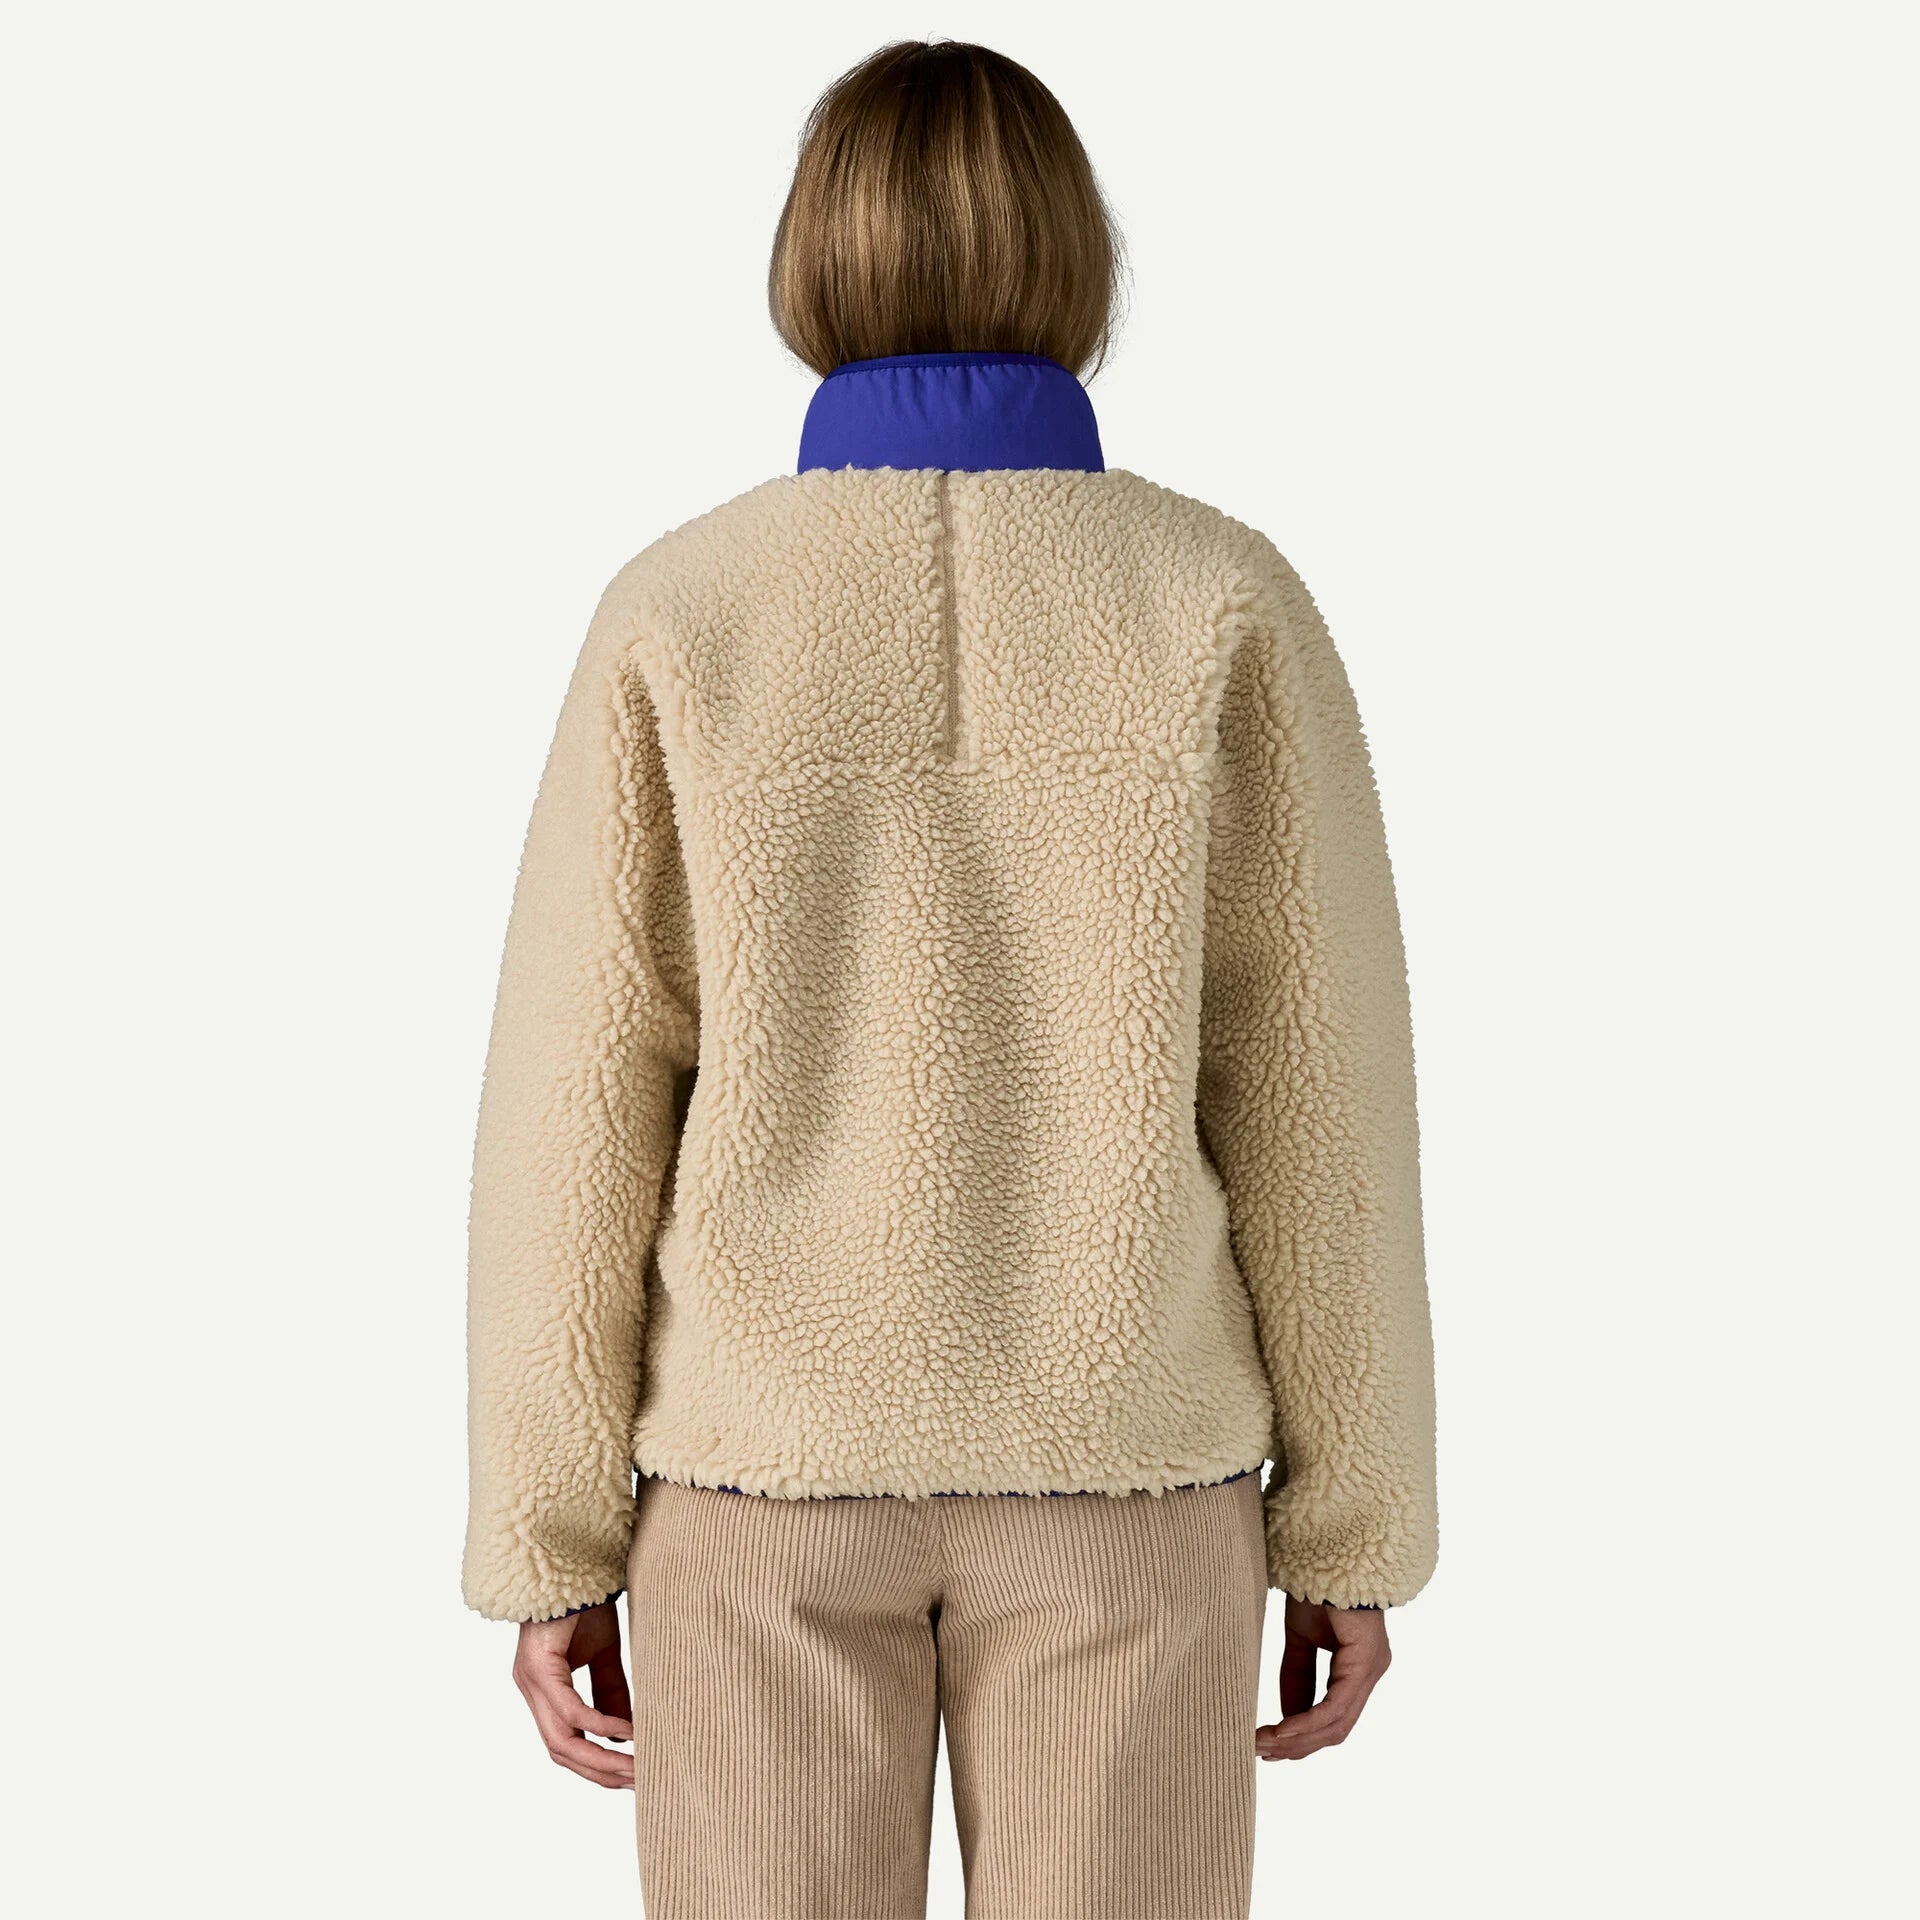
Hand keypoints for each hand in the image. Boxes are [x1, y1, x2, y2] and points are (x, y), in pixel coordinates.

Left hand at [512, 1601, 634, 1787]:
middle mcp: (531, 1691)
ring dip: (601, 1760)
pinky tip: (626, 1733)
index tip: (629, 1778)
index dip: (595, 1766)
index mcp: (542, 1690)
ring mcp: (531, 1682)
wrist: (570, 1562)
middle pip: (562, 1752)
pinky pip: (571, 1710)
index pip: (565, 1744)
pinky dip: (599, 1726)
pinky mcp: (540, 1668)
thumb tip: (621, 1736)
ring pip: (563, 1741)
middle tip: (638, 1782)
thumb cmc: (583, 1603)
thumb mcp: (602, 1654)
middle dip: (601, 1773)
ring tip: (635, 1767)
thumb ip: (610, 1692)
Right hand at [1255, 1596, 1390, 1760]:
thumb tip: (1286, 1717)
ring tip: (1264, 1744)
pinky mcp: (1364, 1662)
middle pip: (1335, 1729)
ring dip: (1297, 1740)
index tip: (1267, 1745)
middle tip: (1260, 1751)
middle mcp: (1368, 1673)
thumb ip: (1298, 1676)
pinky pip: (1335, 1706)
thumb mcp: (1301, 1638)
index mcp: (1357, 1668)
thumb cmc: (1319, 1585)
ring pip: (1336, 1724)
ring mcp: (1370, 1669)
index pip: (1332, 1718)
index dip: (1300, 1737)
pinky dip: (1306, 1722)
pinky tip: (1282, 1730)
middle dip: (1296, 1746)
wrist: (1331, 1550)